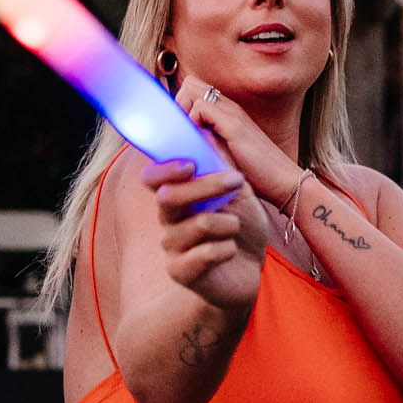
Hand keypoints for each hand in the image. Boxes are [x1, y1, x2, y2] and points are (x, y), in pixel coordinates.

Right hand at [141, 134, 275, 312]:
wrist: (250, 271)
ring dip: (228, 222)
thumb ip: (222, 165)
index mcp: (176, 196)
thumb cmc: (241, 228)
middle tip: (237, 179)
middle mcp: (167, 220)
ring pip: (197, 224)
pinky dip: (228, 248)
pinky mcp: (181, 272)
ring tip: (236, 228)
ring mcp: (171, 247)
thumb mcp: (239, 192)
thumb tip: (207, 131)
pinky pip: (206, 253)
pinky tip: (231, 251)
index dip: (165, 168)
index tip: (190, 164)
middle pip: (170, 196)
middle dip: (207, 185)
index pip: (153, 177)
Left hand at [176, 74, 303, 210]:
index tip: (179, 131)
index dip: (181, 105)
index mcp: (228, 111)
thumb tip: (185, 144)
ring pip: (192, 91)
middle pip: (190, 84)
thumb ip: (208, 142)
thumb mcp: (225, 153)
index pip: (194, 89)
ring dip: (182, 112)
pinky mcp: (234, 125)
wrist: (284, 182)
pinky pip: (201, 107)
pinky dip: (191, 121)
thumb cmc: (255, 173)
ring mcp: (233, 113)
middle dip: (178, 105)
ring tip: (187, 139)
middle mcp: (230, 107)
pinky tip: (197, 142)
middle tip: (180, 133)